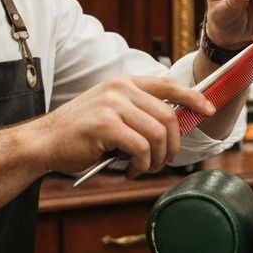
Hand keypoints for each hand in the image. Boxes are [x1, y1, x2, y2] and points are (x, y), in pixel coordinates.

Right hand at [33, 75, 214, 178]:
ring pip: (158, 135)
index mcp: (123, 82)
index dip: (193, 98)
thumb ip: (138, 111)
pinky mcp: (106, 126)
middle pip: (169, 116)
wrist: (44, 142)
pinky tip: (130, 170)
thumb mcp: (110, 111)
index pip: (168, 85)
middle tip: (163, 161)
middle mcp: (120, 89)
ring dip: (157, 159)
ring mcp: (113, 106)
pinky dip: (141, 166)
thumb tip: (175, 125)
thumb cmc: (80, 133)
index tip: (208, 110)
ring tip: (144, 168)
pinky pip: (142, 149)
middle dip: (173, 145)